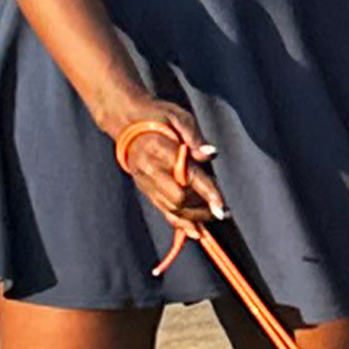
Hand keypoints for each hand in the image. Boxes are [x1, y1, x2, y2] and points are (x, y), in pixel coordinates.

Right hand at [110, 103, 226, 237]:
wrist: (126, 121)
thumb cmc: (157, 116)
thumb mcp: (179, 117)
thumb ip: (194, 137)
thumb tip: (211, 154)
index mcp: (160, 151)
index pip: (188, 177)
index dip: (207, 193)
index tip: (223, 207)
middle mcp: (150, 171)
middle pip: (178, 200)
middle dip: (201, 209)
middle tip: (222, 211)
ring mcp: (145, 182)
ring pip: (169, 209)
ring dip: (193, 219)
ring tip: (213, 222)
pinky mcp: (145, 188)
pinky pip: (162, 210)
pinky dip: (179, 223)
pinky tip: (194, 232)